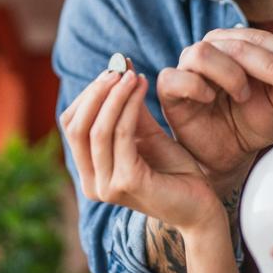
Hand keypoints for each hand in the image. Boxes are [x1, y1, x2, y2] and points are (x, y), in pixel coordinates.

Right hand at [60, 70, 222, 230]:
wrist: (201, 204)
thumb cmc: (173, 170)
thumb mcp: (146, 133)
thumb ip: (128, 108)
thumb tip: (118, 67)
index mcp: (89, 172)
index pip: (71, 124)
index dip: (88, 94)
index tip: (112, 70)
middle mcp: (91, 183)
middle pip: (76, 126)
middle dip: (96, 92)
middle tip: (119, 68)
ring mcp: (107, 186)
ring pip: (98, 129)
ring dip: (115, 95)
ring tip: (134, 75)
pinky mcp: (128, 182)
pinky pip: (122, 135)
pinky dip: (130, 107)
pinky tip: (144, 88)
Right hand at [156, 28, 272, 192]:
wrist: (227, 154)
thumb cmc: (250, 123)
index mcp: (235, 46)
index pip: (259, 38)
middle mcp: (210, 50)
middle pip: (236, 43)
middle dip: (270, 64)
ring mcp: (187, 68)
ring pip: (202, 53)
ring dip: (230, 73)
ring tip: (244, 95)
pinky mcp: (169, 90)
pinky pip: (174, 78)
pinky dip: (195, 86)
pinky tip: (211, 99)